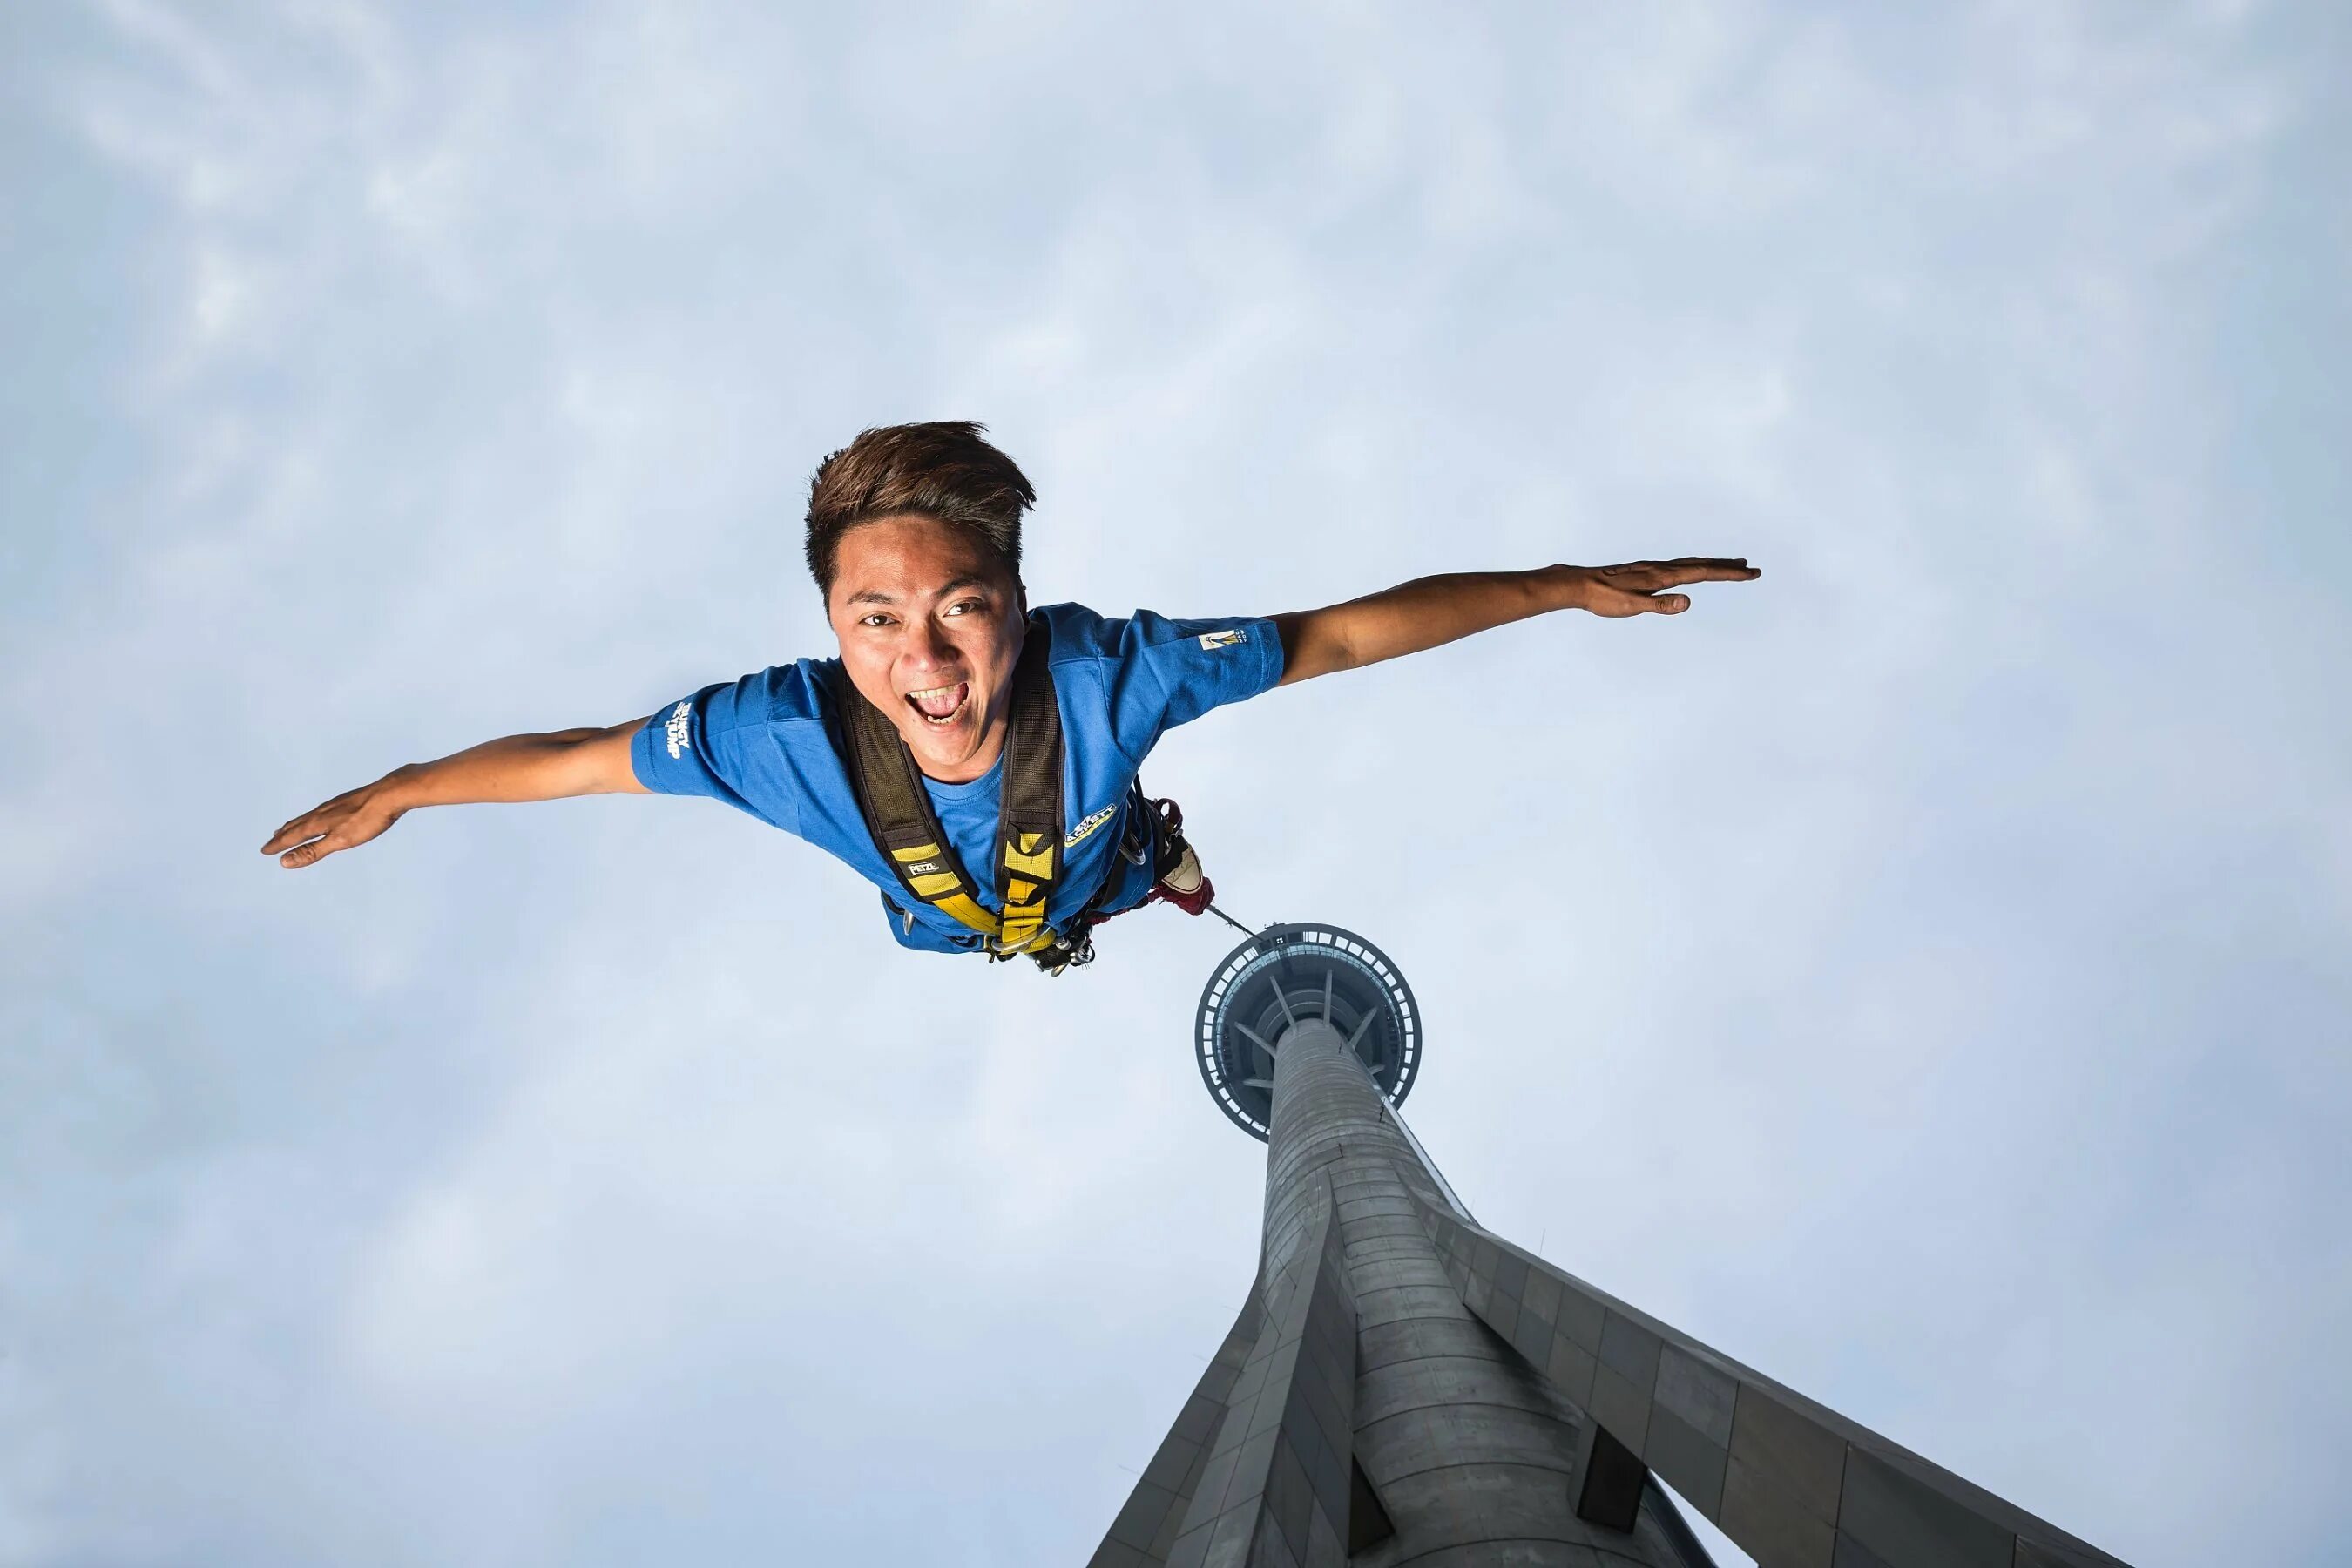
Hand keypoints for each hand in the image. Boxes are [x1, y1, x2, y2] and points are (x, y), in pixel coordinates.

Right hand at [262, 771, 412, 868]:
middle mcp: (322, 812)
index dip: (279, 845)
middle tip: (271, 841)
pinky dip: (312, 817)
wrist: (391, 794)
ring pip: (308, 817)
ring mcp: (334, 805)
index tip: (265, 851)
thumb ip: (313, 851)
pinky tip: (320, 816)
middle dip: (283, 835)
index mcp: (318, 822)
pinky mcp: (346, 801)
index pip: (293, 836)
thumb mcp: (340, 841)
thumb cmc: (368, 819)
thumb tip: (285, 861)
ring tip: (288, 828)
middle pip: (297, 825)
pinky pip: (321, 811)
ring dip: (295, 825)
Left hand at [1565, 557, 1759, 616]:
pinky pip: (1678, 566)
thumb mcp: (1632, 606)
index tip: (1751, 573)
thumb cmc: (1603, 598)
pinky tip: (1692, 571)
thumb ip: (1660, 605)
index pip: (1703, 573)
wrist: (1578, 585)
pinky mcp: (1645, 572)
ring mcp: (1653, 568)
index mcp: (1661, 576)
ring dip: (1713, 564)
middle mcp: (1660, 568)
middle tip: (1752, 569)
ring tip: (1731, 564)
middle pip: (1702, 564)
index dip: (1729, 574)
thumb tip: (1688, 602)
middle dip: (1728, 567)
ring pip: (1691, 563)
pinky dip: (1695, 566)